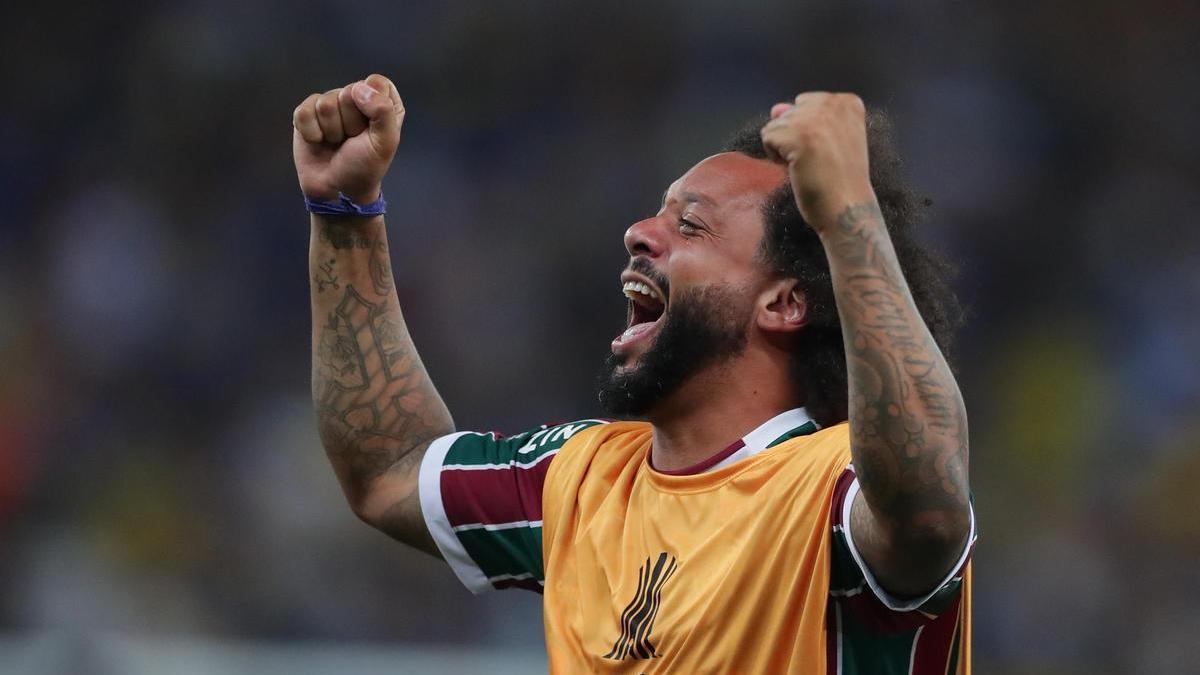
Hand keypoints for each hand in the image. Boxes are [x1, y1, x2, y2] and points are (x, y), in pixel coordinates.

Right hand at [292, 74, 404, 204]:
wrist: (336, 188)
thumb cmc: (364, 166)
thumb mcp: (385, 143)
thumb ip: (383, 112)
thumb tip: (359, 88)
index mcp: (381, 102)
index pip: (377, 83)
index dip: (373, 106)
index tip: (372, 129)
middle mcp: (355, 98)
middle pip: (349, 93)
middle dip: (351, 123)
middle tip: (352, 140)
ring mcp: (330, 103)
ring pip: (326, 104)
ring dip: (332, 131)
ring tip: (336, 142)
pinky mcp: (306, 113)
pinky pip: (304, 112)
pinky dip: (312, 133)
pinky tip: (318, 141)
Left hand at [760, 92, 875, 230]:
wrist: (847, 208)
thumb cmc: (840, 179)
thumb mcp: (829, 139)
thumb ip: (804, 117)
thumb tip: (776, 108)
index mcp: (848, 102)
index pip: (806, 104)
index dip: (808, 131)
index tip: (827, 150)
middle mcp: (833, 103)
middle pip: (790, 112)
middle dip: (794, 137)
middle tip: (817, 160)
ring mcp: (814, 117)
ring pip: (776, 124)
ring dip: (785, 148)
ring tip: (809, 165)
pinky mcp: (796, 134)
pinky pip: (767, 136)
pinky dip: (776, 157)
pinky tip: (797, 168)